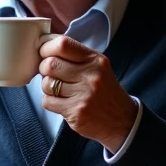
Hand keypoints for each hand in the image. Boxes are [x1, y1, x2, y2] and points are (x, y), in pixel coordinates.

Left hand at [38, 35, 137, 152]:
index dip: (47, 48)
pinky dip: (50, 102)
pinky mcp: (76, 112)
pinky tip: (62, 102)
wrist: (121, 120)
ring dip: (47, 87)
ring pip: (46, 84)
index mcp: (95, 60)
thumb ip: (75, 56)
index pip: (63, 45)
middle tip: (51, 74)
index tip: (45, 53)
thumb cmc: (105, 91)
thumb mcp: (98, 67)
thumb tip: (45, 48)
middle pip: (50, 64)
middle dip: (44, 69)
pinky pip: (47, 101)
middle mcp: (91, 76)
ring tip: (59, 90)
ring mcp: (83, 95)